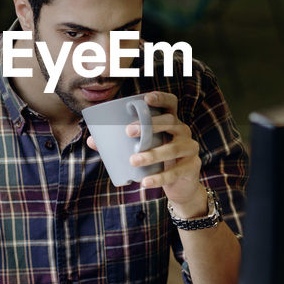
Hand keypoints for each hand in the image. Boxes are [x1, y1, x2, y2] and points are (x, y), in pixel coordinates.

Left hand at [125, 90, 206, 215]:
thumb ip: (118, 143)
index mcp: (171, 121)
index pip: (171, 103)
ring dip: (152, 154)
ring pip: (172, 148)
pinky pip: (175, 171)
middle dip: (149, 125)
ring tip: (133, 160)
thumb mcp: (142, 148)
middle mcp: (183, 131)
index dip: (161, 98)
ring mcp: (190, 148)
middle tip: (128, 132)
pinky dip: (159, 178)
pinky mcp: (192, 166)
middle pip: (171, 121)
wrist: (179, 185)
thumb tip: (91, 140)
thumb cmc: (157, 160)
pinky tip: (145, 182)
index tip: (145, 99)